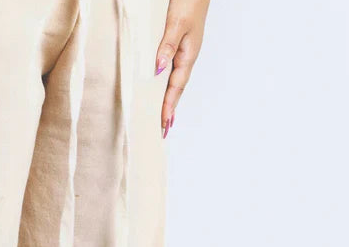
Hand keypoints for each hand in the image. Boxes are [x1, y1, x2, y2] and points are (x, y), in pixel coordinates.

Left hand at [155, 0, 209, 137]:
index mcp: (187, 55)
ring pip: (173, 82)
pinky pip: (170, 72)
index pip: (176, 87)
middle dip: (169, 110)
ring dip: (168, 100)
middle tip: (162, 131)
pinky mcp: (178, 47)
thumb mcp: (177, 24)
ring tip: (163, 119)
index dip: (168, 106)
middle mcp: (186, 57)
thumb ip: (168, 46)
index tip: (163, 124)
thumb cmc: (189, 2)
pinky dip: (166, 86)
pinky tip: (161, 91)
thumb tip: (159, 69)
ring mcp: (183, 53)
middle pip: (176, 90)